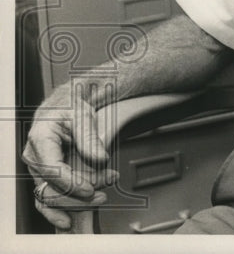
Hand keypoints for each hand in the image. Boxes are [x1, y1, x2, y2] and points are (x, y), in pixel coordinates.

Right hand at [22, 91, 118, 230]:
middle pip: (51, 187)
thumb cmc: (71, 109)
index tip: (90, 189)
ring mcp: (38, 169)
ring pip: (49, 197)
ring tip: (101, 198)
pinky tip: (71, 219)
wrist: (64, 107)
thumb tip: (100, 159)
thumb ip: (90, 138)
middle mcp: (35, 157)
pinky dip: (60, 209)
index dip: (70, 183)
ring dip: (74, 203)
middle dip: (78, 194)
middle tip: (104, 192)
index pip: (52, 169)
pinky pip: (48, 198)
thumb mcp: (83, 116)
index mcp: (41, 139)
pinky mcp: (45, 176)